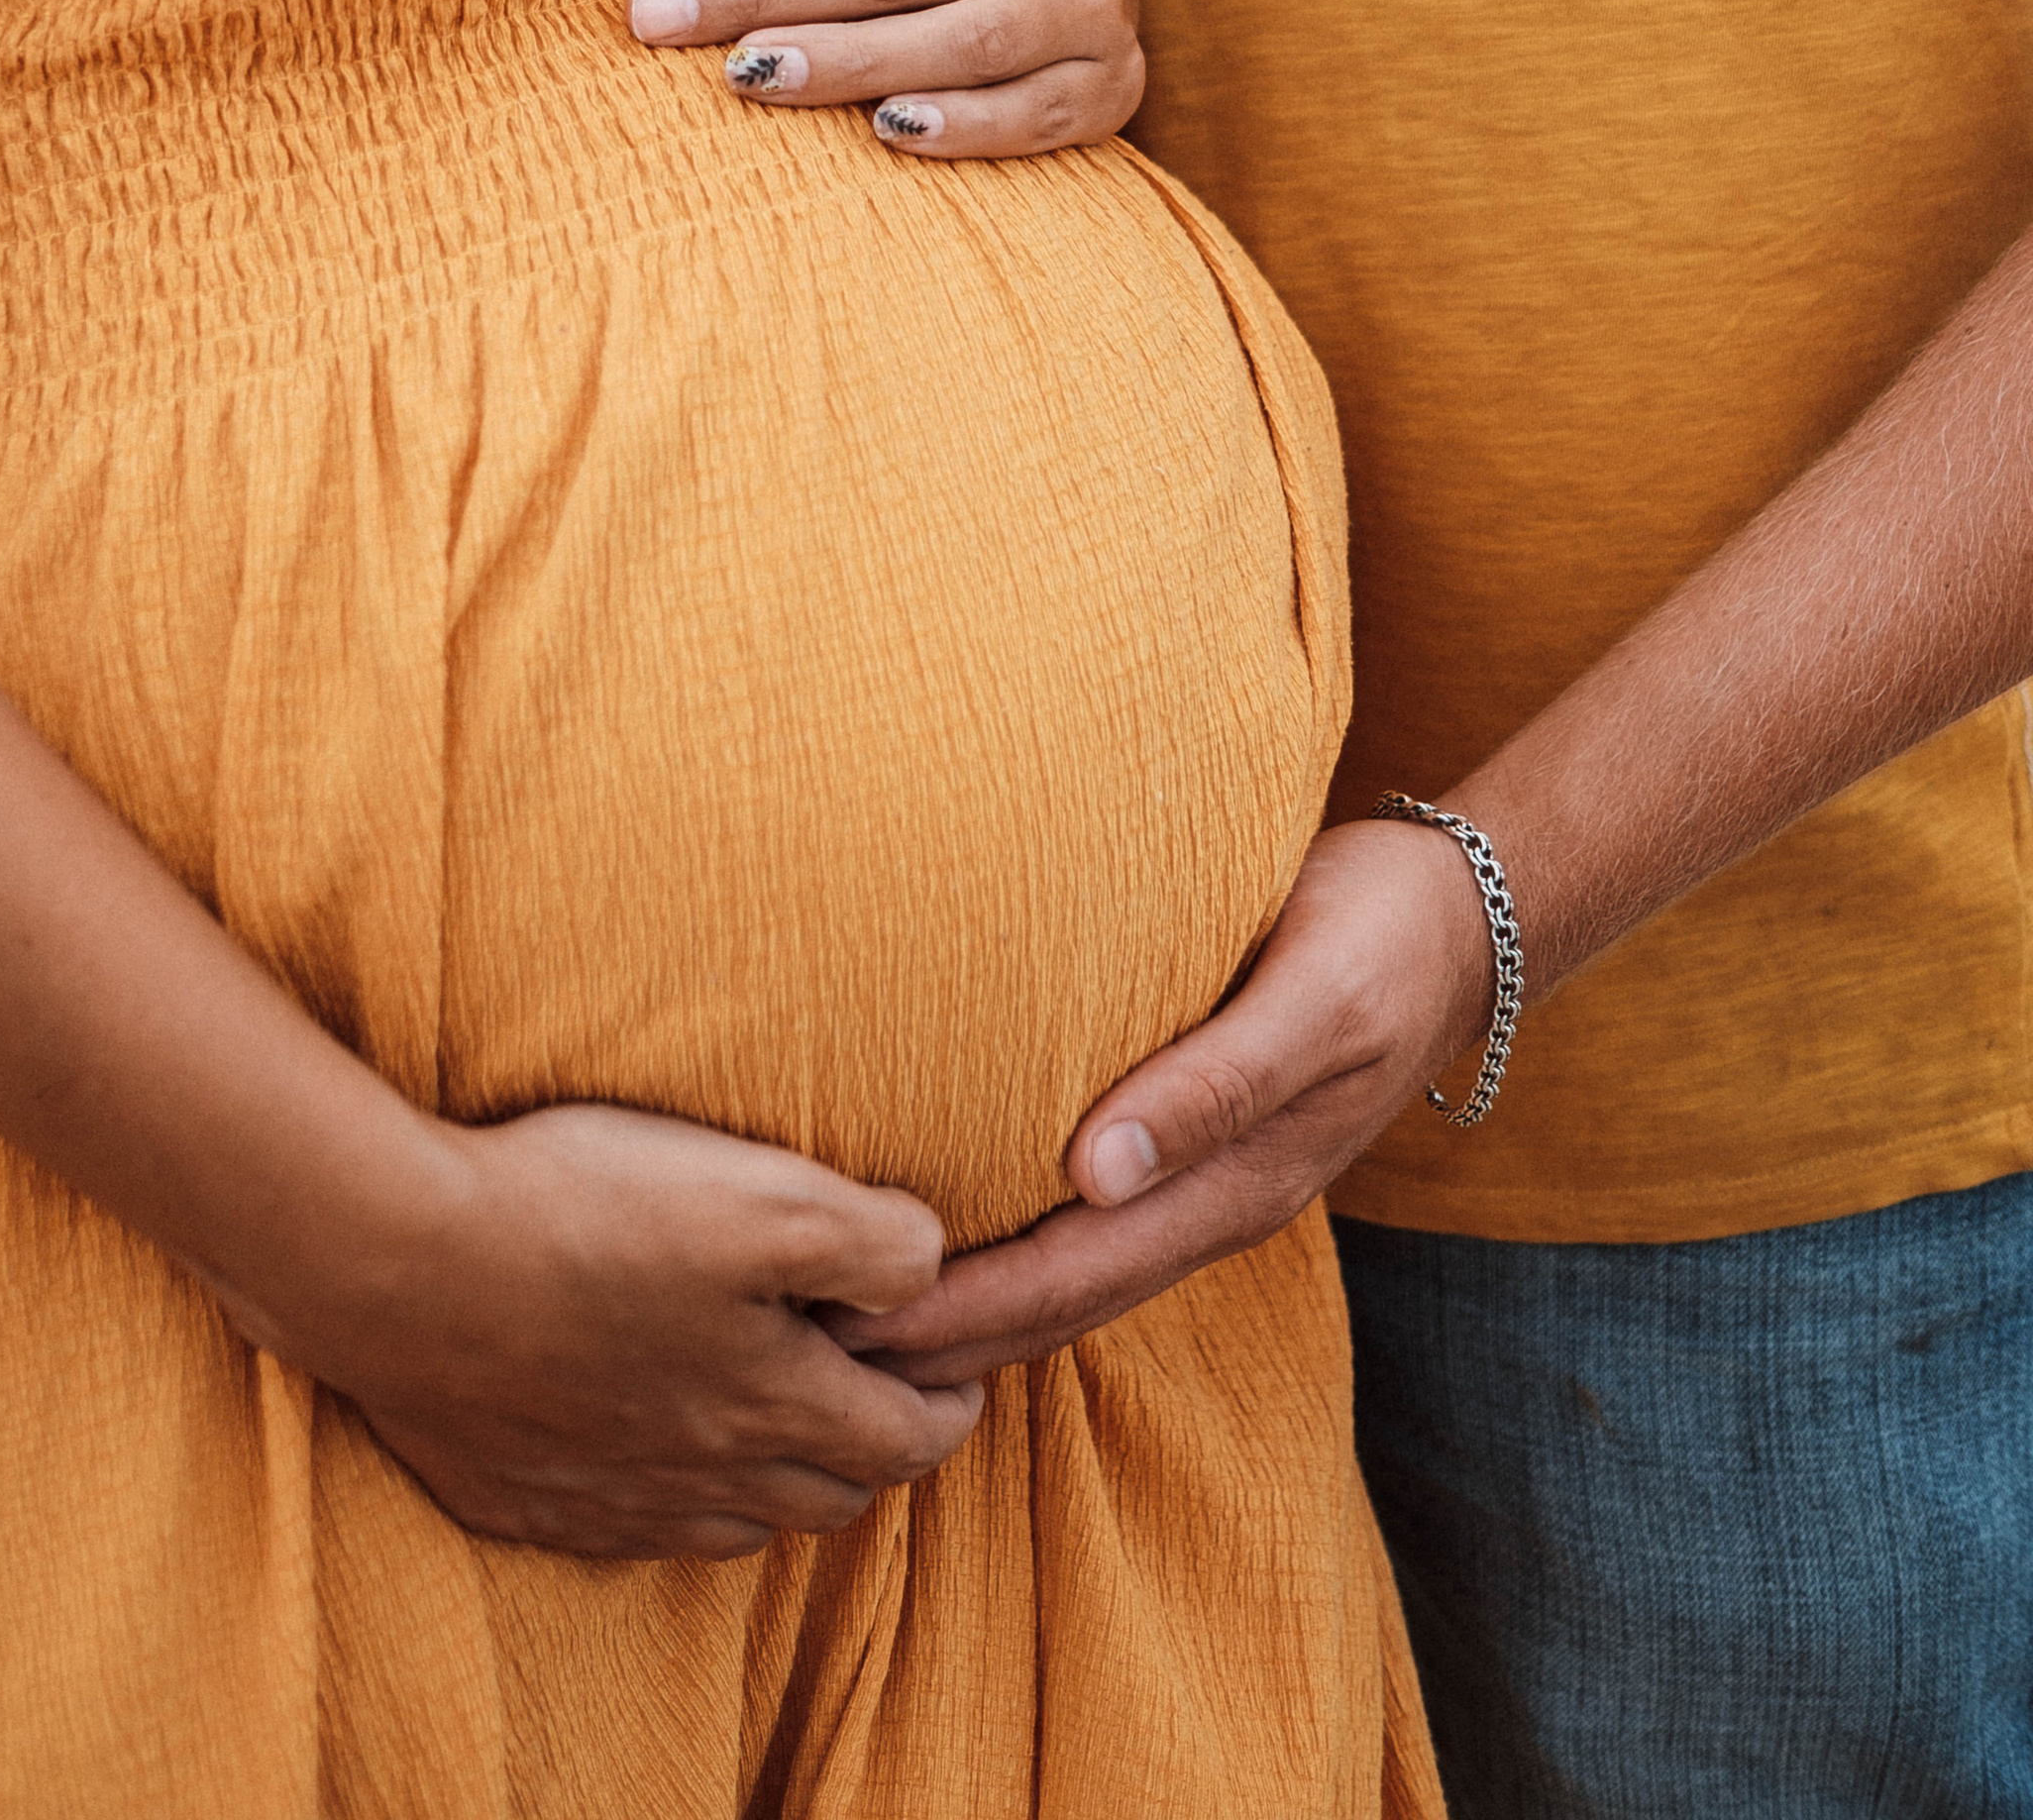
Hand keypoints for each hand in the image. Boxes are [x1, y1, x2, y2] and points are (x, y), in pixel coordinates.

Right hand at [210, 1100, 985, 1560]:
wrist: (397, 1262)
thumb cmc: (583, 1212)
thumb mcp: (765, 1196)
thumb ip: (873, 1240)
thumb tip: (931, 1267)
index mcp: (770, 1403)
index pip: (901, 1440)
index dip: (946, 1409)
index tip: (959, 1378)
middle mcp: (696, 1472)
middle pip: (821, 1495)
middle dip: (869, 1453)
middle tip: (880, 1402)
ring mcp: (601, 1495)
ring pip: (726, 1524)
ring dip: (772, 1486)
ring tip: (777, 1432)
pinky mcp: (516, 1493)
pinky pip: (618, 1527)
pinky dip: (660, 1501)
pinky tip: (644, 1456)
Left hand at [821, 822, 1496, 1385]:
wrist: (1463, 918)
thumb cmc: (1379, 936)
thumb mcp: (1311, 999)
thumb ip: (1213, 1083)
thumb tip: (1096, 1170)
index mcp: (1232, 1187)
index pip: (1066, 1278)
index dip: (957, 1313)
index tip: (849, 1330)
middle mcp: (1209, 1205)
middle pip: (1054, 1304)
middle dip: (938, 1339)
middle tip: (807, 1350)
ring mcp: (1204, 1183)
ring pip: (1068, 1276)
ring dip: (968, 1309)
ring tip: (854, 1320)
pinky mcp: (1194, 1142)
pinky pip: (1088, 1225)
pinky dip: (1012, 1251)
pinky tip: (952, 1236)